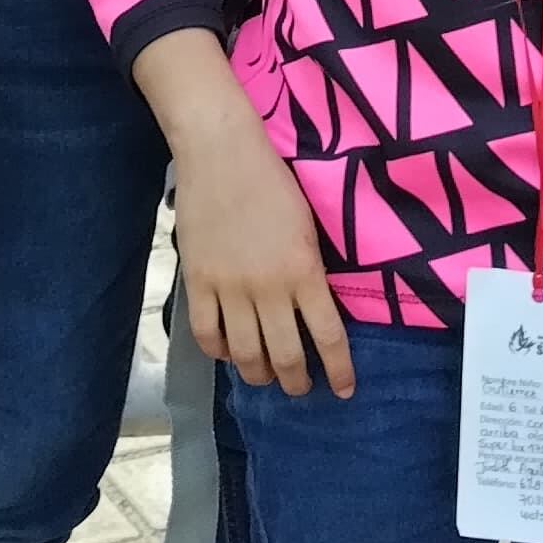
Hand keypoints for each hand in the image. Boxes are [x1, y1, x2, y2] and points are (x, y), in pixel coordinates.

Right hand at [172, 92, 354, 399]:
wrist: (221, 151)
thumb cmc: (272, 181)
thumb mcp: (309, 226)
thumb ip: (311, 271)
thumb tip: (314, 310)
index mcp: (304, 271)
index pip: (328, 336)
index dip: (339, 371)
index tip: (345, 390)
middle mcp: (269, 288)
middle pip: (286, 356)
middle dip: (297, 382)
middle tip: (301, 388)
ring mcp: (229, 288)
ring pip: (246, 354)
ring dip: (259, 374)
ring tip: (265, 376)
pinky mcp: (197, 282)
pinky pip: (207, 335)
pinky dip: (220, 352)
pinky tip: (229, 352)